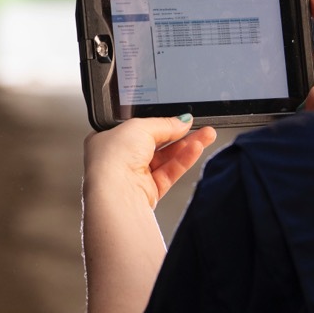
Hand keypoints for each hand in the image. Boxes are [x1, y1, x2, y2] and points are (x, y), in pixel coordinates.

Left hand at [84, 116, 218, 208]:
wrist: (114, 194)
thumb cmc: (112, 160)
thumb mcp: (139, 127)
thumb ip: (164, 123)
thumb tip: (181, 121)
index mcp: (107, 139)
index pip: (137, 127)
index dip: (158, 122)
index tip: (177, 118)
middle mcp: (119, 159)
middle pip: (154, 142)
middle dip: (178, 133)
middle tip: (197, 125)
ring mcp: (133, 176)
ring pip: (165, 158)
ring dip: (187, 146)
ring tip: (206, 135)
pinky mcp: (147, 191)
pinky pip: (169, 172)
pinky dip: (183, 160)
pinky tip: (196, 148)